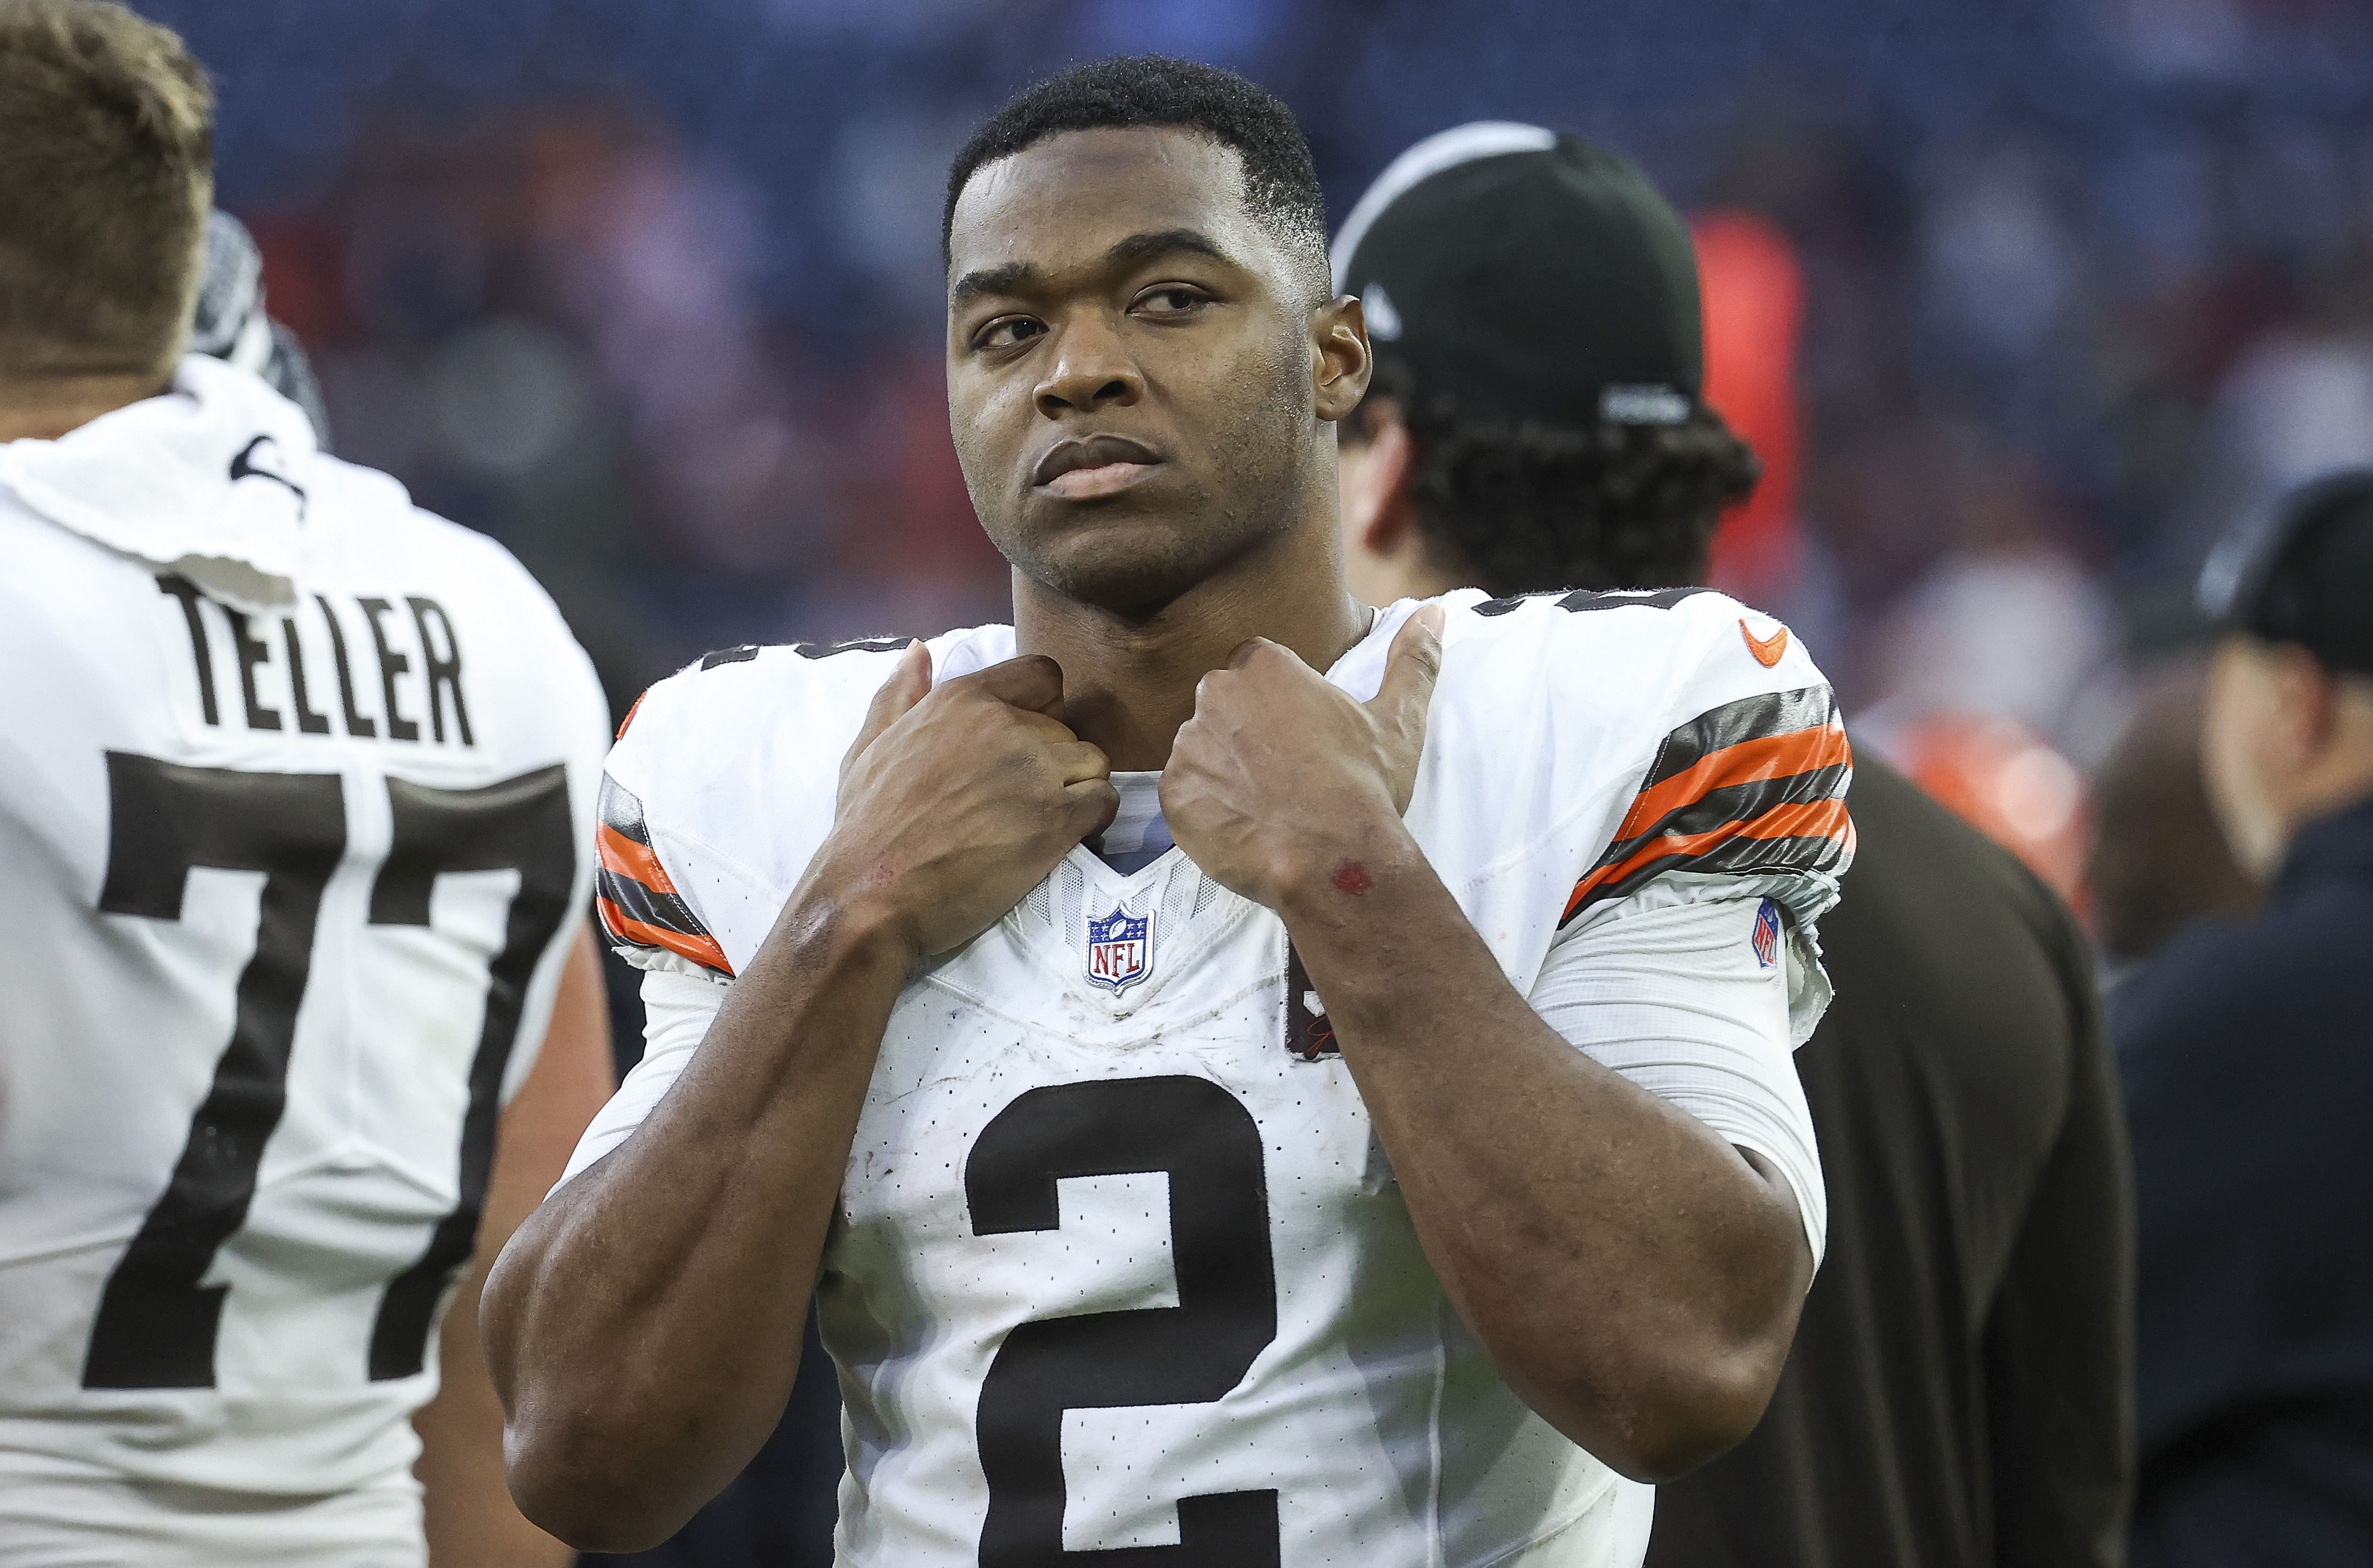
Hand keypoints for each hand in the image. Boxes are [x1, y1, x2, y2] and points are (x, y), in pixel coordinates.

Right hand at [817, 644, 1116, 956]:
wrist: (871, 893)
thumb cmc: (865, 826)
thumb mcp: (869, 746)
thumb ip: (899, 695)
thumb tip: (919, 651)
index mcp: (964, 699)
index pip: (1043, 676)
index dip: (1044, 709)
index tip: (1025, 745)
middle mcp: (1005, 725)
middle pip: (1067, 729)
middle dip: (1054, 762)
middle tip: (1023, 801)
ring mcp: (1034, 772)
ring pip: (1093, 763)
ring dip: (1078, 791)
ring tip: (1045, 820)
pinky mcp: (1055, 821)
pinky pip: (1103, 802)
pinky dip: (1093, 820)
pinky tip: (1064, 838)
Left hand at [1161, 605, 1443, 908]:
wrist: (1330, 859)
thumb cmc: (1364, 786)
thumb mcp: (1397, 720)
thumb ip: (1412, 661)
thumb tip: (1432, 613)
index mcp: (1265, 666)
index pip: (1256, 666)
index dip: (1277, 701)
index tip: (1299, 733)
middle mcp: (1216, 694)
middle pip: (1224, 705)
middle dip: (1247, 732)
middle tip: (1284, 772)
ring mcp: (1189, 744)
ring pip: (1202, 748)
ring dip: (1224, 768)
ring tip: (1265, 803)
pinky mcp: (1172, 792)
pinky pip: (1184, 791)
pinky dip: (1206, 806)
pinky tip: (1242, 825)